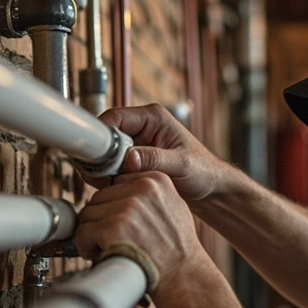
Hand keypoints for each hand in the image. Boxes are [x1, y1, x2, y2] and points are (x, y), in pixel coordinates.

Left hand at [71, 170, 213, 300]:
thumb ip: (149, 196)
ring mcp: (128, 207)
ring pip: (87, 214)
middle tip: (114, 240)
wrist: (183, 276)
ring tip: (111, 248)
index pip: (116, 184)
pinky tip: (102, 255)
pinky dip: (86, 247)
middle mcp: (142, 188)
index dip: (114, 207)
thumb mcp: (173, 208)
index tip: (120, 224)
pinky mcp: (113, 227)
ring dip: (93, 234)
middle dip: (101, 220)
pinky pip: (82, 233)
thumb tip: (119, 194)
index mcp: (157, 180)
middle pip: (98, 198)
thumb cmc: (178, 250)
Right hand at [95, 104, 224, 201]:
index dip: (100, 136)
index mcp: (152, 117)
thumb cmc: (204, 172)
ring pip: (105, 152)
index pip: (114, 118)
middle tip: (101, 178)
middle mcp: (141, 126)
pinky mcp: (133, 159)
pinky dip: (109, 177)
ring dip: (103, 169)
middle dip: (100, 157)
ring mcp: (136, 143)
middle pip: (105, 135)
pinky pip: (111, 165)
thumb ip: (156, 160)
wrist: (210, 189)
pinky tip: (116, 189)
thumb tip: (129, 158)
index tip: (97, 159)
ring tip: (109, 186)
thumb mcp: (182, 165)